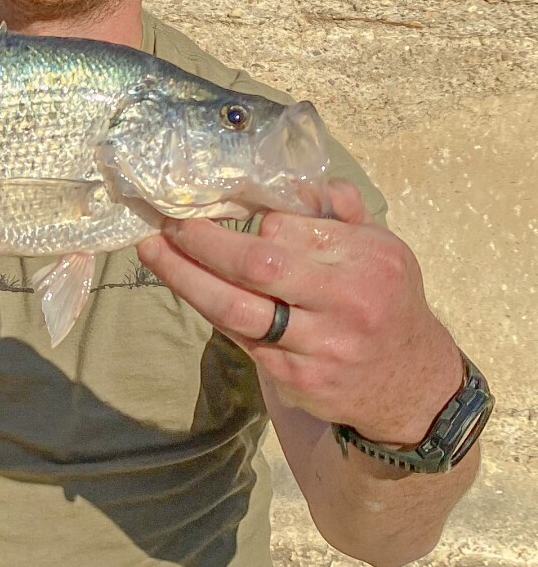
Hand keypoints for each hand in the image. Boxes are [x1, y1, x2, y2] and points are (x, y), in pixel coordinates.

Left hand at [137, 178, 461, 444]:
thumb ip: (343, 211)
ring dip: (185, 278)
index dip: (248, 217)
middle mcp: (343, 302)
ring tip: (153, 251)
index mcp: (365, 260)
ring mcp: (318, 347)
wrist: (414, 387)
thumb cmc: (388, 301)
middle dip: (202, 241)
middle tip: (166, 221)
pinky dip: (210, 310)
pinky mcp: (296, 379)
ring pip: (236, 309)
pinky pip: (241, 339)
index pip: (290, 228)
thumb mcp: (383, 248)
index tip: (218, 204)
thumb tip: (299, 179)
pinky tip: (186, 286)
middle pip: (256, 266)